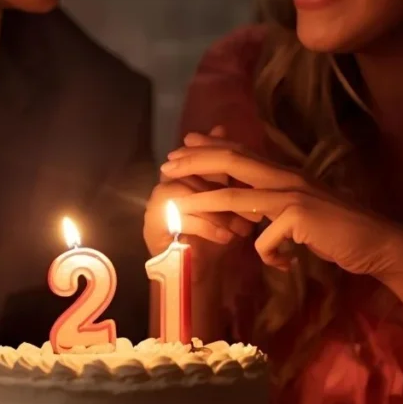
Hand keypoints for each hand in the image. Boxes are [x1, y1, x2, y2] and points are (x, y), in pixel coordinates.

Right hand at [144, 129, 254, 277]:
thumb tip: (222, 127)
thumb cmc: (214, 238)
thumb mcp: (226, 200)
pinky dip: (207, 228)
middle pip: (190, 174)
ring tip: (241, 228)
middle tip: (250, 205)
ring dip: (217, 212)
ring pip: (186, 196)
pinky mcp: (152, 228)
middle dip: (222, 190)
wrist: (198, 276)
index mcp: (180, 178)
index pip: (196, 157)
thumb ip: (226, 170)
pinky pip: (180, 219)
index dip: (215, 155)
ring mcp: (155, 207)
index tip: (242, 159)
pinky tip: (227, 238)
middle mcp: (163, 188)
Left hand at [160, 139, 402, 281]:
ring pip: (236, 196)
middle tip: (168, 164)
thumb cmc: (339, 233)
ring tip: (181, 208)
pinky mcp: (299, 218)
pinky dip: (269, 256)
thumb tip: (248, 215)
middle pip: (232, 162)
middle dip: (196, 161)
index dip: (211, 147)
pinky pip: (264, 240)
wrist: (377, 245)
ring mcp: (293, 196)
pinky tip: (286, 265)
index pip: (242, 155)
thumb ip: (274, 210)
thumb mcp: (300, 217)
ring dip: (204, 202)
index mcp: (286, 176)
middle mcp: (287, 178)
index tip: (184, 144)